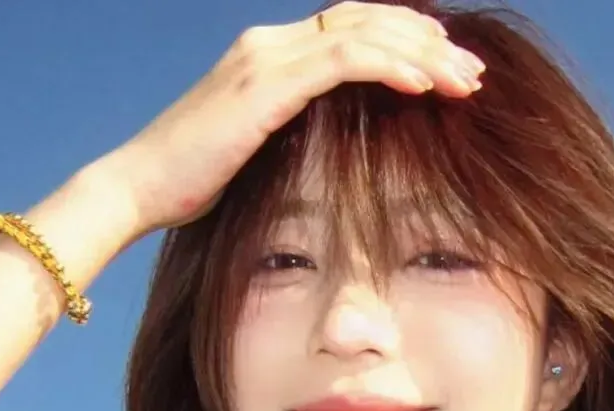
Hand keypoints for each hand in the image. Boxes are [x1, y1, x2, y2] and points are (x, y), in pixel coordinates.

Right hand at [101, 2, 484, 236]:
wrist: (141, 188)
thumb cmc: (195, 181)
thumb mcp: (256, 148)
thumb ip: (295, 130)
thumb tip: (336, 147)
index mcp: (270, 56)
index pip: (350, 27)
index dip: (403, 38)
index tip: (446, 66)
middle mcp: (270, 44)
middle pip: (365, 20)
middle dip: (427, 41)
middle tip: (472, 71)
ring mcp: (266, 58)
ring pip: (362, 34)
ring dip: (421, 54)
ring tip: (463, 80)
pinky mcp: (265, 86)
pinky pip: (342, 61)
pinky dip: (388, 66)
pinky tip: (423, 84)